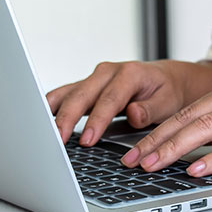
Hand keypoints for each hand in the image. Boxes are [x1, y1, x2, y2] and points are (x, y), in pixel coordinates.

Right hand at [46, 60, 211, 145]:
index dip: (96, 121)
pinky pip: (66, 95)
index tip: (87, 139)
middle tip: (57, 140)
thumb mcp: (169, 102)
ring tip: (41, 131)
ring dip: (53, 111)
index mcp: (130, 74)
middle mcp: (109, 72)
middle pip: (82, 94)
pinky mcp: (88, 87)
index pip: (109, 99)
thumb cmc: (170, 92)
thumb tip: (134, 113)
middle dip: (67, 118)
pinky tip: (41, 121)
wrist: (171, 80)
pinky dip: (53, 107)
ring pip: (68, 92)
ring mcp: (96, 78)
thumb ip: (151, 109)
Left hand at [119, 75, 211, 175]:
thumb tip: (192, 147)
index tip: (134, 150)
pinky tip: (198, 169)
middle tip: (133, 160)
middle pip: (191, 117)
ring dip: (176, 148)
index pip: (187, 111)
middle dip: (157, 140)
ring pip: (209, 128)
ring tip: (155, 164)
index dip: (158, 131)